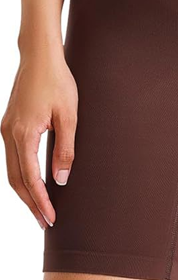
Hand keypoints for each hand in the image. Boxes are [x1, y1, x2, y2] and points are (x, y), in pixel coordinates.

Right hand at [1, 47, 77, 227]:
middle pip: (15, 180)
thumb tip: (62, 180)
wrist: (39, 57)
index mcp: (23, 134)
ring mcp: (5, 130)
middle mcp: (9, 135)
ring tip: (40, 207)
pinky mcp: (8, 125)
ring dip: (24, 191)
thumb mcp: (69, 115)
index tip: (51, 218)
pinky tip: (33, 181)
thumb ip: (65, 149)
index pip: (30, 178)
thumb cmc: (58, 81)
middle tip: (45, 222)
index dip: (41, 201)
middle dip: (30, 203)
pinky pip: (12, 157)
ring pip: (11, 170)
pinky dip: (21, 174)